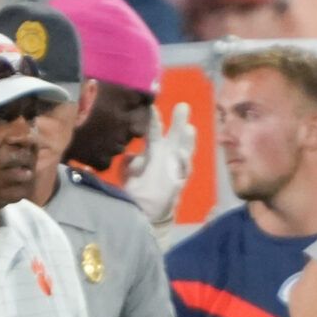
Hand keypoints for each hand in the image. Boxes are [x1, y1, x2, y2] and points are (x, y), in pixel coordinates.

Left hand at [122, 104, 195, 227]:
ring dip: (187, 140)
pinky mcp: (180, 181)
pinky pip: (184, 171)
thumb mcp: (128, 174)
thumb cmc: (138, 189)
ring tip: (188, 129)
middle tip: (182, 106)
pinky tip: (181, 155)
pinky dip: (183, 163)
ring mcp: (176, 167)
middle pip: (175, 135)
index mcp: (154, 150)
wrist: (146, 210)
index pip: (154, 131)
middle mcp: (167, 155)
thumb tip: (128, 156)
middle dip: (179, 122)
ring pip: (185, 149)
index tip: (151, 108)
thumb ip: (128, 163)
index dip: (154, 120)